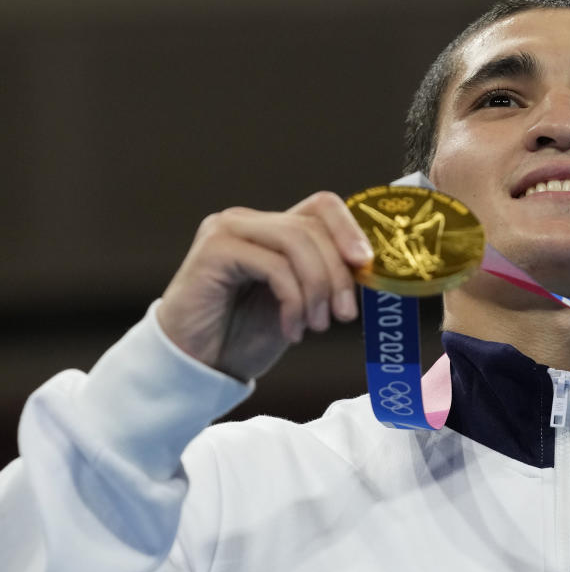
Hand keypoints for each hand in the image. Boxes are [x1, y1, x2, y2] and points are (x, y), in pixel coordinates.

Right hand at [156, 192, 373, 379]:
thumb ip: (325, 278)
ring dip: (317, 288)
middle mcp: (247, 221)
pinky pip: (274, 266)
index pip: (321, 206)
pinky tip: (292, 331)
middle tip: (344, 314)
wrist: (197, 366)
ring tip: (318, 326)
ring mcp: (227, 231)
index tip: (368, 265)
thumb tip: (369, 268)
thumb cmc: (245, 336)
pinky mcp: (214, 251)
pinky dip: (293, 301)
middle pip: (313, 226)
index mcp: (271, 228)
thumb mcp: (300, 303)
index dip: (351, 229)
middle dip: (338, 273)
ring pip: (296, 242)